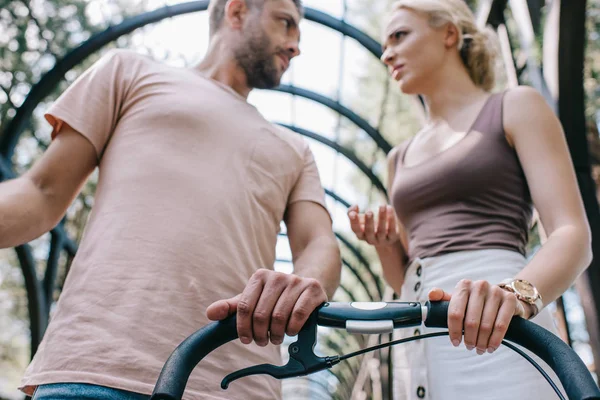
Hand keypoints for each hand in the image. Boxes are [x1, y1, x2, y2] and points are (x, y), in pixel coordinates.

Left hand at [206, 269, 327, 346]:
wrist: (308, 286)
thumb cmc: (277, 297)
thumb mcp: (254, 300)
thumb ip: (231, 307)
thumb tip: (209, 313)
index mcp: (259, 276)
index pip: (244, 306)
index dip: (243, 328)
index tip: (246, 340)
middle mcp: (277, 275)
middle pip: (261, 314)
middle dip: (260, 334)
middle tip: (263, 342)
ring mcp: (295, 280)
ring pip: (279, 316)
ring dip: (276, 334)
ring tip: (276, 338)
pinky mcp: (312, 288)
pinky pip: (298, 314)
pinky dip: (292, 329)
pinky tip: (291, 331)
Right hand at [347, 204, 398, 246]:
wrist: (387, 235)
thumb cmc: (370, 224)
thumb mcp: (361, 219)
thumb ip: (352, 212)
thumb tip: (354, 206)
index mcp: (361, 234)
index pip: (355, 229)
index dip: (354, 222)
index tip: (353, 213)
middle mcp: (370, 239)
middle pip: (369, 231)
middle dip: (369, 222)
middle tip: (369, 212)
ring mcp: (382, 240)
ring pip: (381, 230)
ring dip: (382, 218)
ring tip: (382, 206)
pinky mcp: (392, 237)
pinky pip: (392, 229)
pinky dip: (391, 219)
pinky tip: (390, 208)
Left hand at [428, 280, 531, 354]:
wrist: (503, 298)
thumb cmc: (475, 303)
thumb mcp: (459, 300)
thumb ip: (443, 300)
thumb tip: (431, 295)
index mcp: (464, 285)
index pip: (455, 312)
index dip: (454, 330)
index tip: (455, 342)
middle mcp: (479, 285)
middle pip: (471, 321)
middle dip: (469, 339)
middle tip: (470, 347)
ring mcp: (496, 291)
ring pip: (486, 325)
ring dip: (482, 342)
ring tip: (480, 349)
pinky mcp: (509, 299)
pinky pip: (501, 325)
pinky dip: (495, 340)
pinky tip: (491, 347)